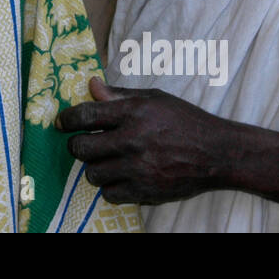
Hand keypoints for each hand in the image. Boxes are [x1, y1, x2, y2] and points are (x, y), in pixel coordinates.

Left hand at [57, 78, 278, 205]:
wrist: (217, 153)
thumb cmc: (184, 120)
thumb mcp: (154, 98)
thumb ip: (119, 95)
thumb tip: (91, 85)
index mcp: (134, 113)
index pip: (85, 115)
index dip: (67, 119)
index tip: (61, 123)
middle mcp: (133, 141)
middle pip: (82, 148)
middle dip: (77, 145)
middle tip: (84, 143)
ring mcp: (139, 169)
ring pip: (93, 173)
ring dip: (94, 167)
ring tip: (105, 160)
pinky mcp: (145, 191)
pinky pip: (110, 194)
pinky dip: (110, 186)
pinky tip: (120, 176)